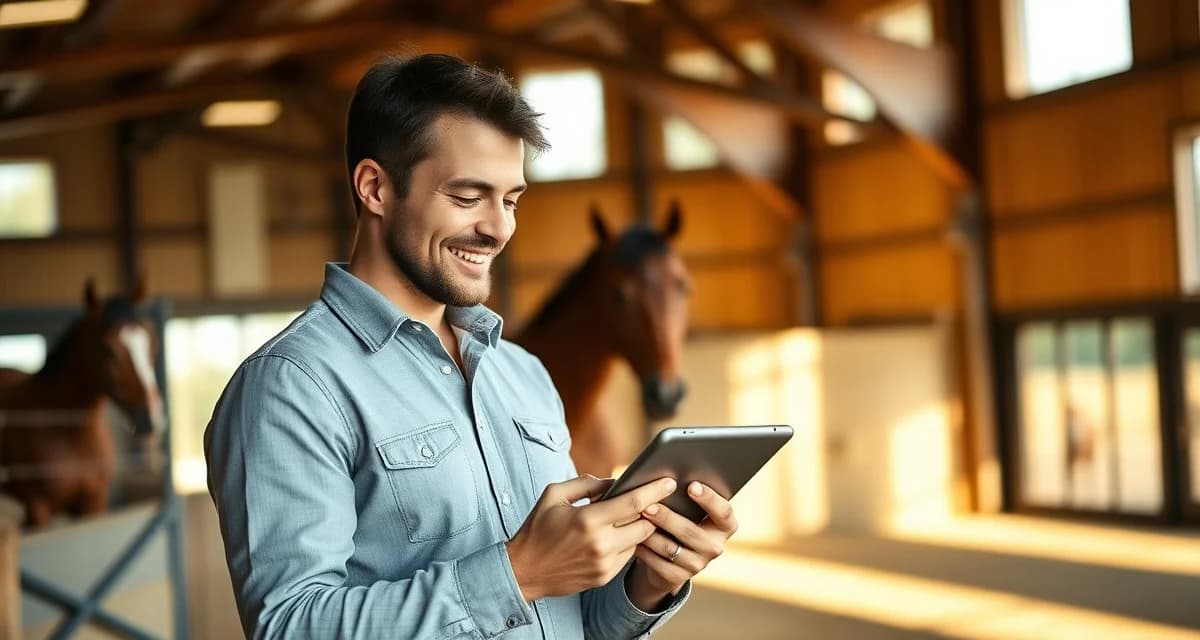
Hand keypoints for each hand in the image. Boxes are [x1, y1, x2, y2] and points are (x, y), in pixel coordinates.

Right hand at [506, 474, 677, 601]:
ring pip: (638, 541)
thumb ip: (585, 484)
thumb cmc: (537, 529)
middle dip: (650, 511)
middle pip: (645, 525)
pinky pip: (627, 556)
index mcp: (588, 520)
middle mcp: (600, 544)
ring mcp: (604, 564)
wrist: (524, 572)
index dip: (655, 490)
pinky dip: (626, 543)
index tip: (669, 481)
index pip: (633, 503)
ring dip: (638, 528)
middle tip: (652, 499)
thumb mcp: (554, 496)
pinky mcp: (604, 577)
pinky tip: (615, 536)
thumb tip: (612, 481)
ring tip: (630, 517)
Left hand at [626, 481, 737, 610]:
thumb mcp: (690, 509)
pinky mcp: (678, 578)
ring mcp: (698, 565)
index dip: (709, 499)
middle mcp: (715, 546)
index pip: (723, 512)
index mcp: (725, 526)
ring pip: (670, 548)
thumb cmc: (681, 519)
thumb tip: (667, 479)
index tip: (691, 486)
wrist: (672, 558)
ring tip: (636, 519)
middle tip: (648, 505)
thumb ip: (686, 496)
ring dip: (650, 533)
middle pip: (690, 531)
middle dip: (667, 517)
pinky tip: (632, 539)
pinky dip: (644, 550)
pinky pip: (658, 563)